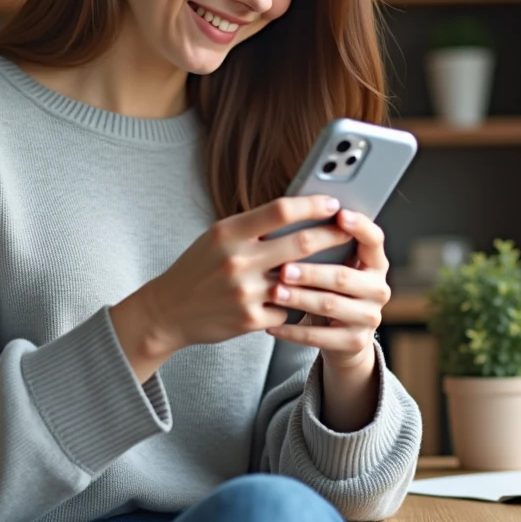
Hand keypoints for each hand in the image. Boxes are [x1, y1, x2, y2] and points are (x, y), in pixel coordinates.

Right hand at [110, 196, 352, 380]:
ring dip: (326, 271)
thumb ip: (253, 226)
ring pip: (302, 279)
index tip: (333, 201)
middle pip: (301, 243)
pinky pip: (289, 309)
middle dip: (333, 234)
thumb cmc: (198, 267)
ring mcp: (245, 292)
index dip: (312, 204)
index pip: (280, 210)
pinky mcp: (250, 320)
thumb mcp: (217, 237)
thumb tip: (298, 211)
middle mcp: (237, 261)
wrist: (169, 310)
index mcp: (228, 233)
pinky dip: (299, 302)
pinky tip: (306, 298)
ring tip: (343, 262)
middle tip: (351, 228)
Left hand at [265, 209, 390, 370]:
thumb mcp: (335, 266)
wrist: (344, 337)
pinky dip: (293, 331)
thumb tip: (291, 218)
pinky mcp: (354, 341)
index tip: (339, 213)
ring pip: (330, 305)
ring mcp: (369, 317)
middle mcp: (378, 289)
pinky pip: (320, 336)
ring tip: (274, 293)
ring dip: (299, 299)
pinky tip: (272, 325)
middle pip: (343, 277)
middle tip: (284, 269)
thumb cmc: (330, 288)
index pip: (374, 239)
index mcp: (375, 263)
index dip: (359, 226)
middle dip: (311, 272)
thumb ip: (324, 247)